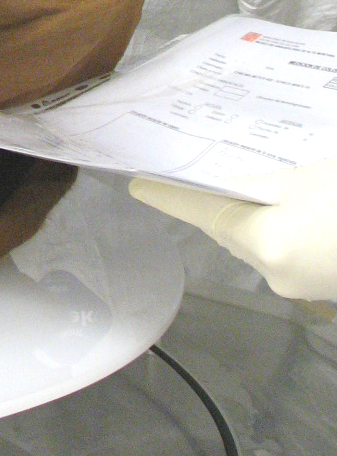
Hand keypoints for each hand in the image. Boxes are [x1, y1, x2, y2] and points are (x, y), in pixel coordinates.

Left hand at [130, 161, 336, 301]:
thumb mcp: (309, 175)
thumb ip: (266, 180)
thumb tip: (234, 181)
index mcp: (266, 242)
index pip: (202, 210)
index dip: (169, 194)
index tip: (136, 185)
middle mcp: (276, 271)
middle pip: (227, 229)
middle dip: (213, 200)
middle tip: (193, 170)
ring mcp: (304, 285)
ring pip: (257, 242)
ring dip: (250, 214)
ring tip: (245, 179)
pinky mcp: (325, 284)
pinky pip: (286, 251)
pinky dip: (280, 228)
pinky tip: (291, 204)